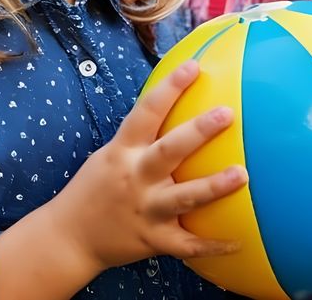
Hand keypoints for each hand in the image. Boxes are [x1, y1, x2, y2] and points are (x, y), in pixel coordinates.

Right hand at [53, 60, 247, 271]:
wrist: (68, 237)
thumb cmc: (95, 189)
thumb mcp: (110, 155)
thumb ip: (140, 137)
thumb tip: (176, 106)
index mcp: (122, 152)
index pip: (146, 112)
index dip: (169, 88)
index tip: (193, 67)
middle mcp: (135, 178)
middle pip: (168, 151)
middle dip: (197, 131)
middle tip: (226, 114)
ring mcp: (145, 210)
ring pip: (183, 197)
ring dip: (213, 187)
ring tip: (242, 174)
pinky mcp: (152, 240)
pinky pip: (186, 244)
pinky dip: (212, 245)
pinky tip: (239, 242)